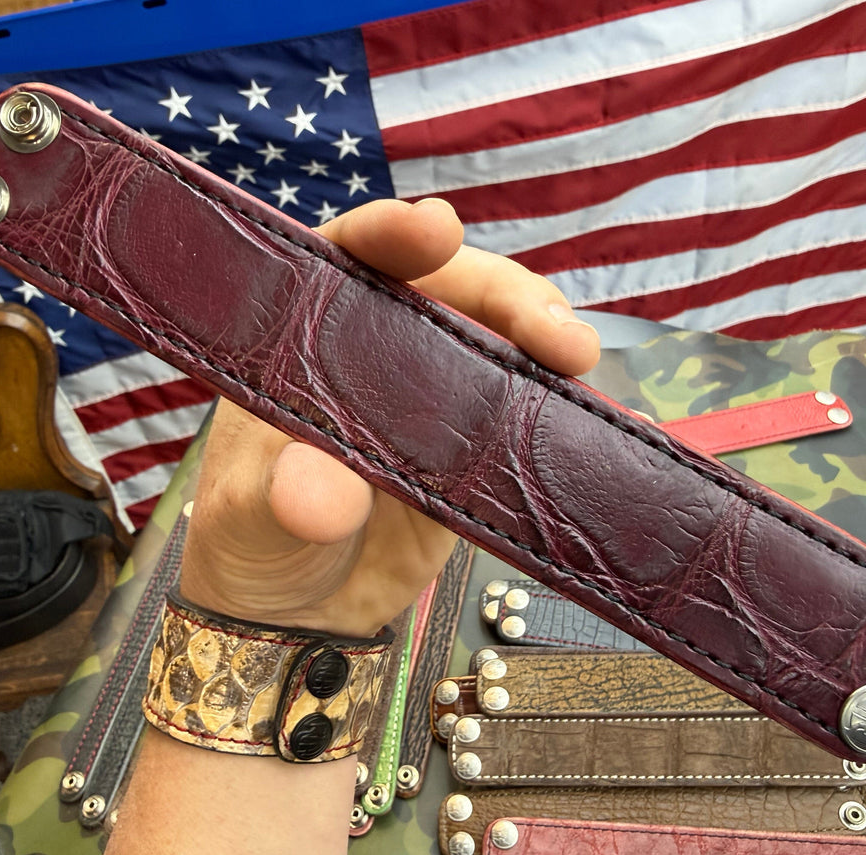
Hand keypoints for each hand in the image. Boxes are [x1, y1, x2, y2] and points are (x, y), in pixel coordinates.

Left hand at [178, 198, 599, 636]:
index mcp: (307, 335)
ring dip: (547, 344)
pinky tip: (618, 426)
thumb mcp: (247, 516)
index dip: (393, 233)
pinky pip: (529, 422)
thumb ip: (280, 499)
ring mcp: (435, 399)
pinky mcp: (478, 451)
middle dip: (504, 294)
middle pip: (450, 292)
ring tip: (579, 361)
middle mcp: (378, 351)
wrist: (298, 615)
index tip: (436, 228)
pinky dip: (573, 419)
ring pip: (501, 345)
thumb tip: (322, 498)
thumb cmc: (251, 540)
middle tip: (549, 331)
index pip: (348, 259)